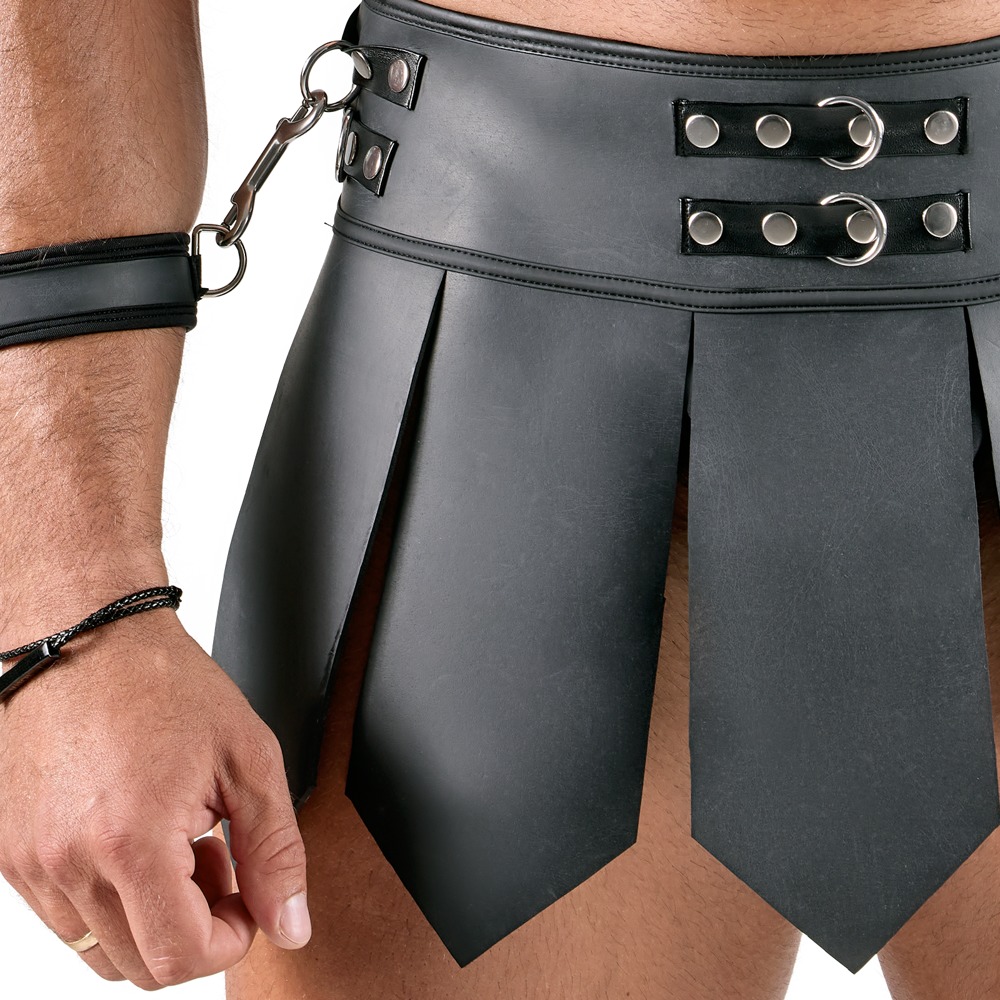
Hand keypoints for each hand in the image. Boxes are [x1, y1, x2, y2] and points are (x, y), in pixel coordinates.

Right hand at [0, 608, 309, 988]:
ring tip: (180, 843)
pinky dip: (110, 898)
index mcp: (130, 842)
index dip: (230, 940)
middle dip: (196, 928)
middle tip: (219, 860)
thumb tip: (291, 926)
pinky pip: (65, 915)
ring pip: (101, 948)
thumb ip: (275, 852)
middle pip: (139, 966)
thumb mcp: (248, 759)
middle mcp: (66, 863)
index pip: (180, 959)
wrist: (88, 636)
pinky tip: (138, 837)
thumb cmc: (164, 683)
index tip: (248, 898)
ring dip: (152, 916)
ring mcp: (29, 862)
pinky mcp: (12, 852)